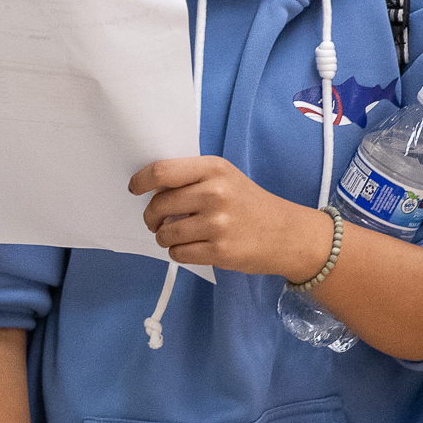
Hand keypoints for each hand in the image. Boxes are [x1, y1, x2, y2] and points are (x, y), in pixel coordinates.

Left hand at [130, 156, 329, 277]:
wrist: (286, 233)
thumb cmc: (248, 204)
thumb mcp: (224, 178)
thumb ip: (191, 178)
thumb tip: (149, 188)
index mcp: (214, 169)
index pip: (162, 171)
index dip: (141, 181)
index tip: (135, 189)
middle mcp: (215, 193)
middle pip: (159, 204)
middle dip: (151, 216)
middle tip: (156, 221)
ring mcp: (218, 223)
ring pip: (164, 233)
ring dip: (163, 237)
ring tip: (177, 235)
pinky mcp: (220, 251)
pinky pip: (178, 253)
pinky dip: (178, 252)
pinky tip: (192, 247)